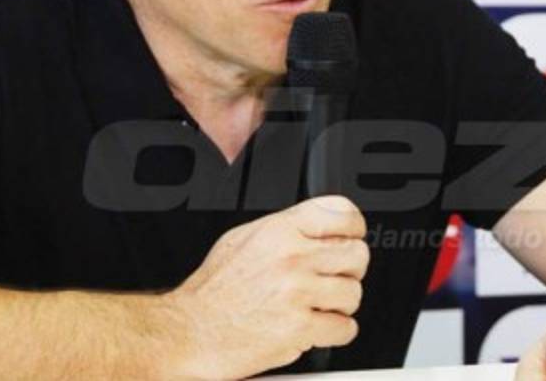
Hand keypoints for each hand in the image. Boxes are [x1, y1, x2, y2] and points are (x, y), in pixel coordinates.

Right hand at [162, 195, 370, 378]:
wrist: (188, 331)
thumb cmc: (212, 292)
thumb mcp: (243, 240)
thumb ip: (284, 230)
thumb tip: (317, 226)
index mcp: (279, 231)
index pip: (342, 213)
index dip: (354, 228)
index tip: (353, 238)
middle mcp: (291, 257)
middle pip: (357, 254)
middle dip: (350, 270)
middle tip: (333, 280)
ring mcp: (297, 292)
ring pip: (354, 293)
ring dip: (341, 305)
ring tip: (317, 307)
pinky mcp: (300, 328)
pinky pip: (345, 328)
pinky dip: (336, 332)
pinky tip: (316, 328)